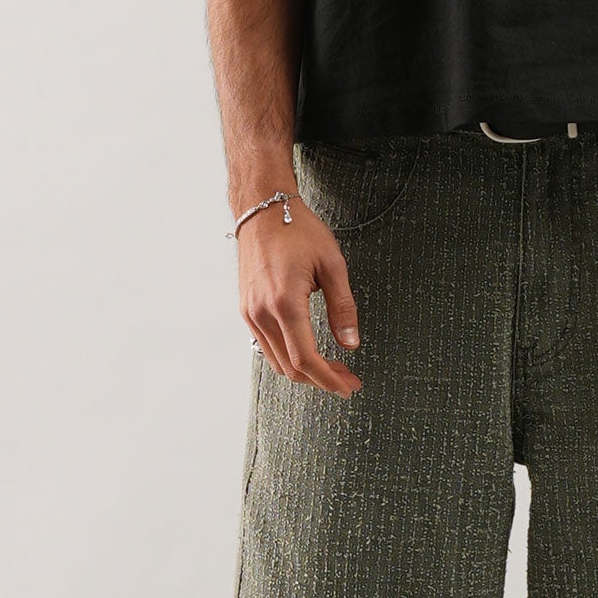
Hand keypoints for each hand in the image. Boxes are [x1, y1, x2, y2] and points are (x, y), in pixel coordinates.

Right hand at [239, 200, 362, 394]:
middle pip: (290, 367)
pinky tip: (308, 353)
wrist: (262, 210)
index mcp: (285, 303)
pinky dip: (288, 358)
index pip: (306, 359)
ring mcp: (250, 313)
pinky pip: (266, 346)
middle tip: (348, 379)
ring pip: (276, 361)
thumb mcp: (332, 265)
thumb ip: (342, 307)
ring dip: (305, 372)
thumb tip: (351, 344)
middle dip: (321, 379)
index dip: (329, 379)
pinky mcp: (246, 309)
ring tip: (332, 369)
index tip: (349, 386)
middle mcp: (262, 313)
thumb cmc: (299, 231)